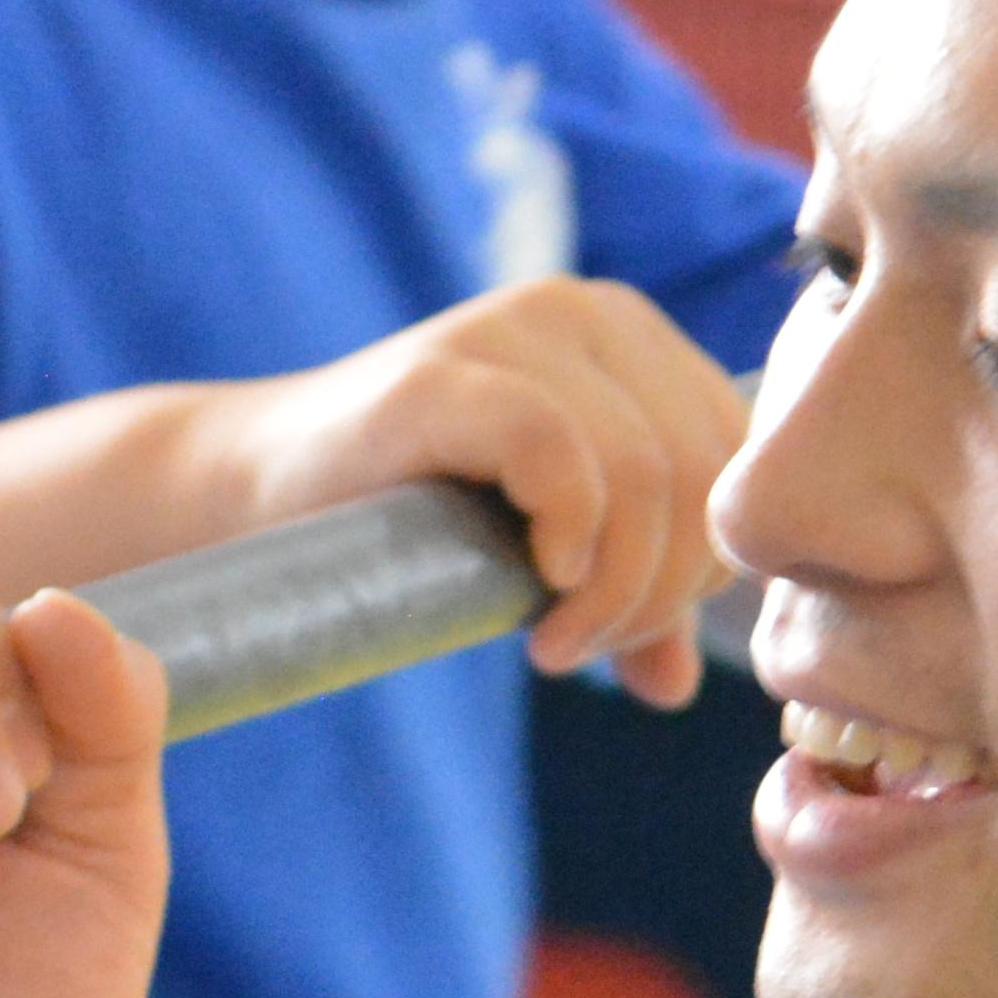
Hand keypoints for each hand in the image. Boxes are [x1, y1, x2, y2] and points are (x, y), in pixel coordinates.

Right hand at [197, 280, 740, 703]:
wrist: (261, 492)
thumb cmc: (410, 523)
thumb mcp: (543, 557)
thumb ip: (622, 600)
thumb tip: (678, 687)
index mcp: (634, 337)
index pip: (736, 458)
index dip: (704, 566)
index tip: (628, 633)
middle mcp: (586, 310)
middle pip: (701, 468)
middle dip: (661, 589)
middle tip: (584, 649)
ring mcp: (514, 328)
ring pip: (644, 471)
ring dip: (615, 590)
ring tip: (554, 644)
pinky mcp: (444, 371)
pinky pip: (558, 451)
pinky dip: (568, 537)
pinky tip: (537, 585)